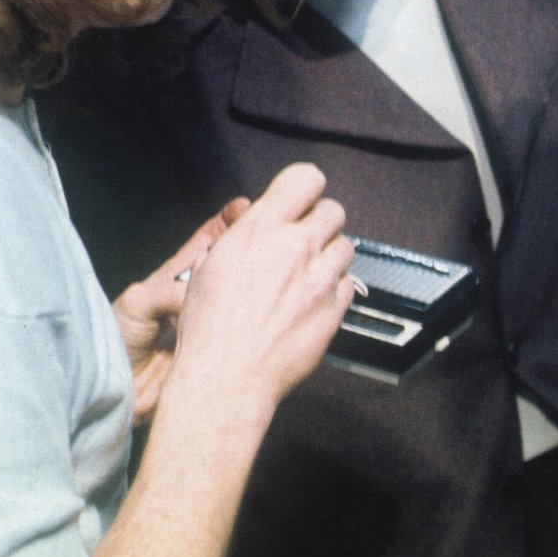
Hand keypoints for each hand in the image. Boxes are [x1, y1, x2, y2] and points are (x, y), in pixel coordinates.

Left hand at [113, 197, 250, 423]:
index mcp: (180, 274)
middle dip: (255, 246)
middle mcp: (202, 293)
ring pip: (245, 296)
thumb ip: (171, 292)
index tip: (246, 208)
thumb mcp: (138, 302)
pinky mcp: (222, 347)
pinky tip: (271, 311)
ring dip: (260, 284)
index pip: (210, 238)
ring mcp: (215, 320)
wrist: (116, 391)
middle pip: (236, 263)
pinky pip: (244, 331)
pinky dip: (258, 321)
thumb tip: (210, 295)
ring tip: (276, 266)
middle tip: (272, 233)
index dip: (229, 220)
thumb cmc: (116, 339)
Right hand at [169, 163, 354, 412]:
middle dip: (321, 222)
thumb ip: (243, 236)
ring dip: (330, 255)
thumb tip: (258, 222)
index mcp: (260, 229)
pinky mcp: (335, 307)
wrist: (228, 377)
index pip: (306, 178)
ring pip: (346, 245)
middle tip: (304, 242)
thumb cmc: (209, 326)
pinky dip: (335, 288)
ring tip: (307, 275)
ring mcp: (320, 277)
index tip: (299, 202)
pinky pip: (348, 282)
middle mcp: (295, 246)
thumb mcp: (210, 265)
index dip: (305, 189)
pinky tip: (312, 302)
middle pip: (334, 210)